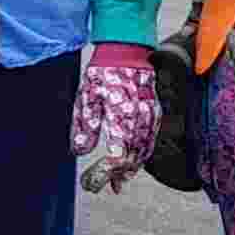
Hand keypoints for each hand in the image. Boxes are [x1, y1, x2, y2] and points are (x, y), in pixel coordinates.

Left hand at [68, 42, 159, 190]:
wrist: (128, 50)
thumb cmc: (104, 72)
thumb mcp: (87, 95)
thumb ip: (85, 124)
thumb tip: (79, 151)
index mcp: (122, 115)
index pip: (116, 156)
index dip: (103, 174)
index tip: (89, 183)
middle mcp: (140, 119)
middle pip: (131, 159)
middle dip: (113, 176)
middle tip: (95, 184)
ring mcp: (151, 118)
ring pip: (142, 153)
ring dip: (128, 170)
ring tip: (113, 182)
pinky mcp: (155, 115)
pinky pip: (149, 142)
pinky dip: (139, 157)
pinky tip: (129, 165)